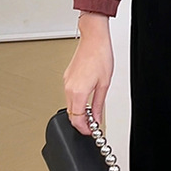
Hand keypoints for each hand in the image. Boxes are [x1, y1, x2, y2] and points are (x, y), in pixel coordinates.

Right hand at [63, 12, 113, 134]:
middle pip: (71, 114)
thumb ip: (99, 105)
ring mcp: (66, 82)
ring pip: (70, 105)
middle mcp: (69, 88)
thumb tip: (97, 119)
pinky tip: (87, 99)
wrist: (94, 39)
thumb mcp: (104, 84)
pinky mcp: (67, 77)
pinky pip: (69, 95)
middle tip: (93, 125)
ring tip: (92, 112)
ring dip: (79, 112)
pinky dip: (77, 101)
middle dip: (81, 123)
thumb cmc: (100, 56)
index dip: (84, 129)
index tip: (91, 132)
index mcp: (78, 92)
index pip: (77, 119)